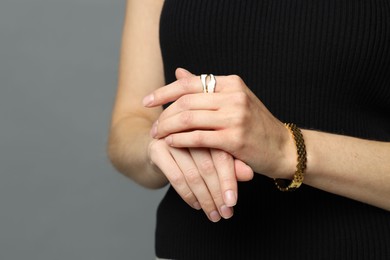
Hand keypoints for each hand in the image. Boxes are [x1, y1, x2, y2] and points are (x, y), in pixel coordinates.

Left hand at [144, 68, 294, 178]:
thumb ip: (206, 88)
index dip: (164, 91)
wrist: (283, 147)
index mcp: (232, 83)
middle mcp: (233, 96)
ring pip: (188, 118)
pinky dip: (180, 140)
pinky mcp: (235, 138)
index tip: (148, 100)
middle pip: (185, 101)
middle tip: (153, 126)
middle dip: (164, 114)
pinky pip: (197, 137)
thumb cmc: (256, 124)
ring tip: (158, 135)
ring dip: (168, 128)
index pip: (189, 83)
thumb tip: (179, 71)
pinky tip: (171, 143)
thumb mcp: (233, 99)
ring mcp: (235, 117)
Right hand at [148, 139, 252, 221]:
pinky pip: (175, 177)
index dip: (229, 180)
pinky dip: (188, 195)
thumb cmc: (193, 154)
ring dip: (205, 199)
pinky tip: (196, 205)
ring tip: (214, 214)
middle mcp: (190, 130)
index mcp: (208, 127)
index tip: (233, 202)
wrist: (159, 150)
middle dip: (218, 194)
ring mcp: (171, 139)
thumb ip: (232, 164)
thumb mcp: (215, 158)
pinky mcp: (156, 149)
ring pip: (192, 174)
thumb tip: (249, 174)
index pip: (222, 156)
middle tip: (226, 213)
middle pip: (207, 166)